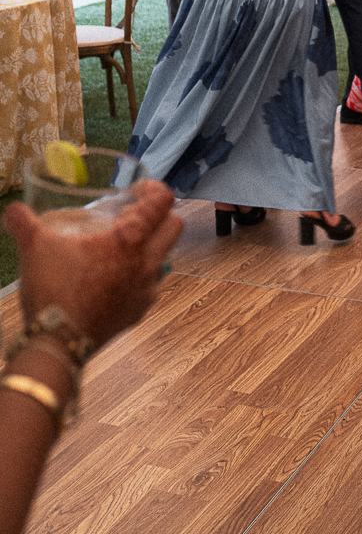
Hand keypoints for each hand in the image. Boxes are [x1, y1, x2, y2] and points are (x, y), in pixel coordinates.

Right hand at [3, 181, 182, 350]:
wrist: (57, 343)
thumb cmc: (52, 289)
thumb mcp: (34, 247)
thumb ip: (22, 222)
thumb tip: (12, 209)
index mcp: (131, 240)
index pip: (163, 202)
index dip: (155, 189)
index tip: (137, 191)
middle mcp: (148, 263)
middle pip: (174, 226)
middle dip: (158, 216)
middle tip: (128, 218)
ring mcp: (147, 290)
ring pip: (164, 256)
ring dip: (149, 246)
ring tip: (117, 248)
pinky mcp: (140, 311)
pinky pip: (151, 285)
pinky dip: (139, 275)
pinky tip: (112, 277)